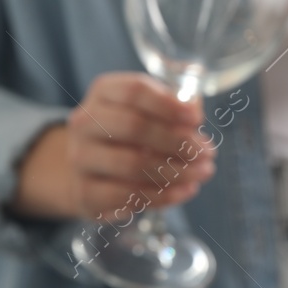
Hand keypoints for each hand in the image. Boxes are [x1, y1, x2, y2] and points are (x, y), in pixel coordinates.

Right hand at [10, 72, 214, 220]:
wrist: (89, 169)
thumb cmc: (128, 134)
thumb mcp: (148, 112)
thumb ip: (172, 109)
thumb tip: (194, 116)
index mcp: (104, 92)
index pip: (134, 91)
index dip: (168, 104)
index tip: (197, 118)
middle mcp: (85, 122)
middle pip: (134, 127)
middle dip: (178, 141)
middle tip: (207, 152)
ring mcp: (80, 158)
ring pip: (132, 164)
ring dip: (176, 171)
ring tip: (203, 172)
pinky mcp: (85, 192)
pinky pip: (127, 196)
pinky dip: (163, 195)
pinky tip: (185, 190)